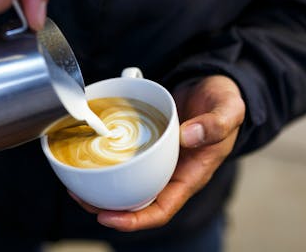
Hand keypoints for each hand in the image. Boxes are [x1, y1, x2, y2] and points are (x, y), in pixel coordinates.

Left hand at [71, 75, 245, 230]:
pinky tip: (89, 153)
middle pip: (137, 201)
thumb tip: (187, 137)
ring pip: (128, 181)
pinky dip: (107, 158)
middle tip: (79, 194)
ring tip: (76, 181)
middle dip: (107, 206)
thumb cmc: (225, 102)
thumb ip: (215, 124)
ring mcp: (158, 158)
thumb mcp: (229, 111)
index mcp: (191, 175)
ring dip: (102, 185)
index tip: (108, 217)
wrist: (215, 85)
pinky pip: (126, 157)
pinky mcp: (149, 143)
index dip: (135, 220)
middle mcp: (172, 172)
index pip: (162, 210)